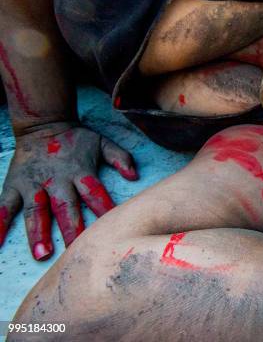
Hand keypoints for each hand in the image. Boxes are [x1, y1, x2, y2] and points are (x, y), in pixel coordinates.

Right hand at [0, 122, 137, 259]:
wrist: (44, 123)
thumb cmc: (76, 139)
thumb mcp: (102, 142)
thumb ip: (120, 158)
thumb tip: (135, 175)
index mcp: (80, 171)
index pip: (94, 192)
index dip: (103, 208)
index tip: (110, 228)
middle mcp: (56, 180)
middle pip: (65, 206)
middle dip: (71, 228)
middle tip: (75, 250)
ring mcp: (33, 184)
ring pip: (36, 210)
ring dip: (38, 232)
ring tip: (41, 254)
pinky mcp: (13, 185)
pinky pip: (4, 206)